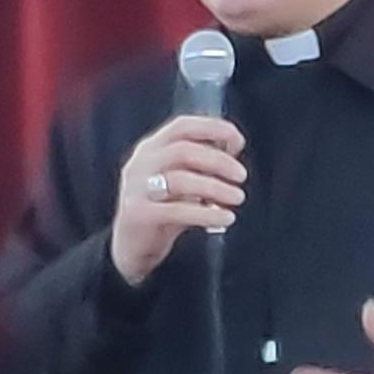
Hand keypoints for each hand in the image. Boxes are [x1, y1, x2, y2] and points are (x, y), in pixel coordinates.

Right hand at [108, 116, 245, 285]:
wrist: (133, 246)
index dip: (212, 128)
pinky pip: (177, 211)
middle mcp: (141, 163)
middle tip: (241, 175)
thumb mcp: (181, 181)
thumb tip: (233, 149)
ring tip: (237, 197)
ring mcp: (137, 188)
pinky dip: (207, 214)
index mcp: (152, 148)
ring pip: (180, 180)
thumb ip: (201, 164)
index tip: (238, 140)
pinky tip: (225, 218)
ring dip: (216, 187)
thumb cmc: (163, 209)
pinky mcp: (138, 214)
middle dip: (219, 161)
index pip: (182, 127)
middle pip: (183, 151)